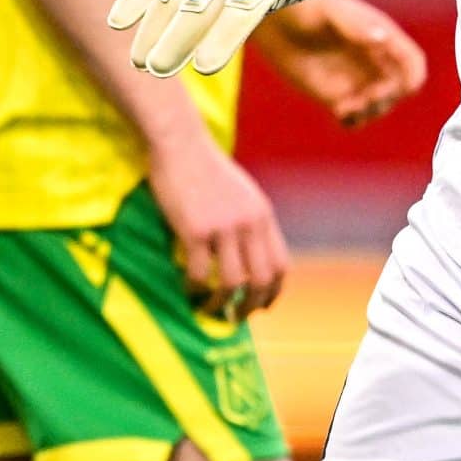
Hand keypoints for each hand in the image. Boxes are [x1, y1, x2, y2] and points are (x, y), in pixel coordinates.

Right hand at [149, 132, 288, 318]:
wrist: (180, 142)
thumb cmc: (205, 167)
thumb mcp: (241, 191)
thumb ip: (250, 220)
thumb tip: (251, 254)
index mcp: (262, 214)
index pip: (280, 264)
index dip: (274, 292)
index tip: (262, 306)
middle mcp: (249, 223)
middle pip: (261, 279)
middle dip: (251, 306)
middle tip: (237, 318)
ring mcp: (223, 227)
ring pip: (232, 283)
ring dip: (222, 305)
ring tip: (210, 311)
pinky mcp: (195, 230)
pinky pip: (200, 274)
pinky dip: (195, 289)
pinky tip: (187, 290)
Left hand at [252, 0, 427, 127]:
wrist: (277, 20)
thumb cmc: (307, 7)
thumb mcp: (332, 12)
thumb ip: (357, 25)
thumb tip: (382, 38)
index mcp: (381, 37)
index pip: (412, 62)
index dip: (413, 77)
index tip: (404, 89)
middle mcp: (374, 61)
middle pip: (398, 90)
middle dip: (387, 98)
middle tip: (365, 99)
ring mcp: (356, 80)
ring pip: (378, 106)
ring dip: (369, 112)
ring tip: (345, 109)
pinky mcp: (336, 95)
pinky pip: (355, 117)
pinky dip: (353, 121)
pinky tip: (340, 114)